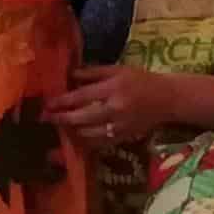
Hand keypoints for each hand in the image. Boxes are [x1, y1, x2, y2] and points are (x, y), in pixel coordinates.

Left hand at [46, 64, 207, 145]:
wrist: (167, 99)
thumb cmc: (141, 80)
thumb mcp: (118, 70)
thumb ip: (93, 73)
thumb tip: (70, 76)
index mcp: (113, 89)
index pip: (82, 96)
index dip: (63, 101)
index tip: (48, 103)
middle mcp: (115, 109)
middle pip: (82, 117)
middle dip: (62, 119)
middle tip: (46, 118)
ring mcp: (119, 126)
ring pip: (88, 133)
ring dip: (71, 130)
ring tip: (60, 127)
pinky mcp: (123, 137)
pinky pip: (98, 143)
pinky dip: (85, 140)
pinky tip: (76, 136)